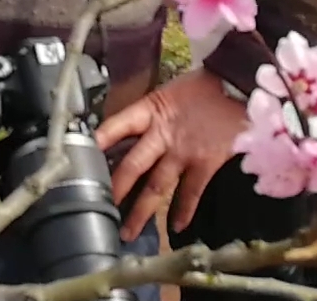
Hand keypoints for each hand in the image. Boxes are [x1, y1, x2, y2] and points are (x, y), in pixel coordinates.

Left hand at [95, 68, 248, 241]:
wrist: (237, 84)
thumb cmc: (201, 88)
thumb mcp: (166, 94)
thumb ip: (147, 116)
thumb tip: (124, 133)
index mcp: (148, 111)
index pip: (116, 126)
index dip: (97, 143)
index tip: (78, 160)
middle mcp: (162, 134)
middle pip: (132, 166)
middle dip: (114, 190)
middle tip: (99, 210)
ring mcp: (184, 151)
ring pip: (157, 187)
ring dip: (141, 212)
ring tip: (127, 232)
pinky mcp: (206, 163)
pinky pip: (192, 191)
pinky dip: (184, 211)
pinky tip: (176, 228)